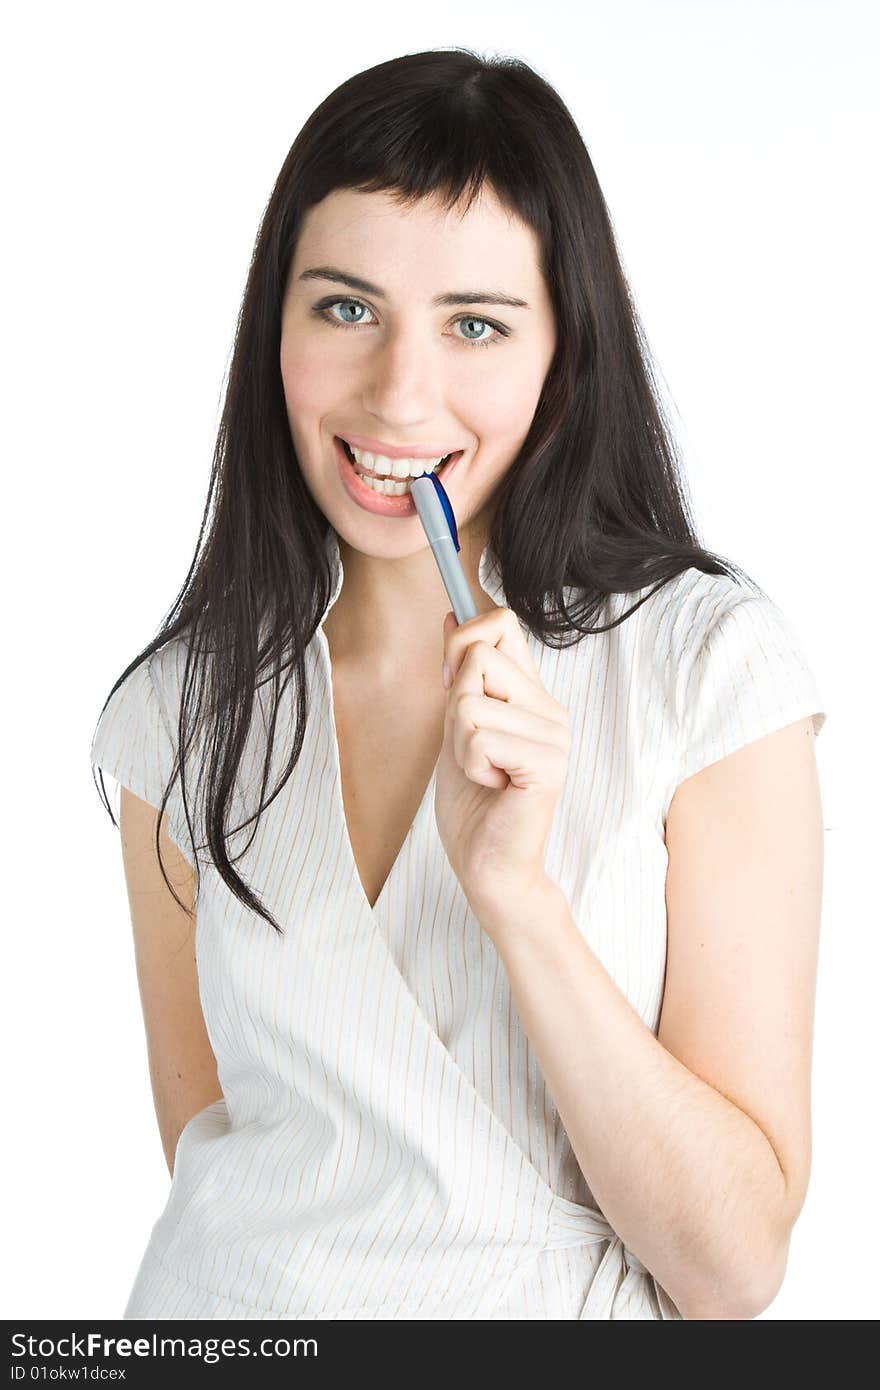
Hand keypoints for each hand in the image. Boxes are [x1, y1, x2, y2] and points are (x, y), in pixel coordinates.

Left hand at [434, 606, 570, 928]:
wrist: (487, 865)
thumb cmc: (473, 803)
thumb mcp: (455, 727)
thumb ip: (458, 676)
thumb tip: (450, 617)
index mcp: (533, 695)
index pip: (500, 624)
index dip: (462, 643)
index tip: (450, 685)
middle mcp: (550, 709)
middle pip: (477, 658)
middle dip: (453, 706)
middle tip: (473, 750)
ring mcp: (555, 735)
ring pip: (469, 701)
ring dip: (459, 745)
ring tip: (483, 774)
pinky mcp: (549, 763)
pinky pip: (479, 736)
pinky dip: (469, 765)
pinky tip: (493, 786)